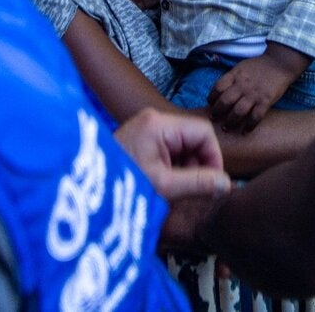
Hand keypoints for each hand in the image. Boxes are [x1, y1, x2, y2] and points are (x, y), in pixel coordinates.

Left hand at [114, 108, 230, 253]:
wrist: (87, 194)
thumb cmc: (122, 187)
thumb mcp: (164, 186)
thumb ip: (198, 184)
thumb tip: (227, 184)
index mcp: (159, 124)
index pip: (203, 132)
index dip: (214, 157)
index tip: (214, 182)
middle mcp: (153, 120)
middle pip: (193, 138)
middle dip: (199, 164)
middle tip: (192, 189)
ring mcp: (146, 129)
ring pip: (183, 146)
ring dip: (186, 168)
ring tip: (174, 189)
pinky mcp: (141, 140)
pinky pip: (169, 150)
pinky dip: (173, 168)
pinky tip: (165, 184)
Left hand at [208, 45, 309, 132]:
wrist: (279, 63)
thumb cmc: (259, 65)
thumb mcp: (241, 67)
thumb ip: (231, 78)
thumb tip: (219, 91)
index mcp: (235, 75)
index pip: (218, 87)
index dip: (211, 97)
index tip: (210, 104)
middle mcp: (242, 85)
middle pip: (225, 101)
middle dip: (217, 112)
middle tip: (214, 119)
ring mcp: (254, 94)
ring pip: (238, 112)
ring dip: (230, 122)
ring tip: (226, 128)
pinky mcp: (266, 101)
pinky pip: (255, 117)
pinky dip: (249, 126)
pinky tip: (245, 132)